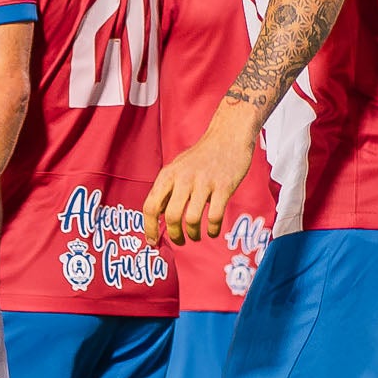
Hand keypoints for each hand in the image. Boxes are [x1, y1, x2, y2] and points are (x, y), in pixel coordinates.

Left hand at [144, 113, 257, 246]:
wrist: (228, 136)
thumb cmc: (202, 156)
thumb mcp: (177, 168)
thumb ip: (166, 190)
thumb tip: (157, 216)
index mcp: (168, 175)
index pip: (151, 206)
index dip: (149, 228)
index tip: (152, 241)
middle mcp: (183, 178)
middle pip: (171, 216)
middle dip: (174, 235)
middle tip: (179, 241)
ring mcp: (204, 182)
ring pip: (192, 219)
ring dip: (193, 234)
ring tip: (196, 236)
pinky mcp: (224, 186)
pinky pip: (215, 216)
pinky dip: (213, 229)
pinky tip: (212, 231)